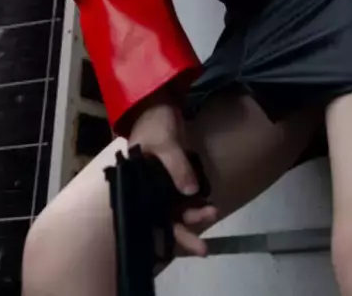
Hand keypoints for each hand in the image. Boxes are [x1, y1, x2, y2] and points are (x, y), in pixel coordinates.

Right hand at [128, 94, 216, 257]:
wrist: (158, 103)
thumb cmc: (154, 123)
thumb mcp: (165, 143)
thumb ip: (177, 167)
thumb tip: (192, 193)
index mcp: (138, 186)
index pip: (149, 218)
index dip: (164, 235)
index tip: (177, 247)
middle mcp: (148, 190)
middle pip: (164, 219)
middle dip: (184, 233)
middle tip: (204, 249)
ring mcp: (162, 183)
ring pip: (177, 208)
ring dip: (193, 215)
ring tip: (213, 214)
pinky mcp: (175, 174)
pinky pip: (184, 194)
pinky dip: (194, 202)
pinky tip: (208, 206)